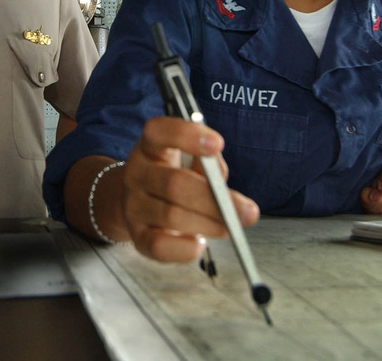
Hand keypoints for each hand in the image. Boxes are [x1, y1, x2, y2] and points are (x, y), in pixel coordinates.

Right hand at [121, 116, 259, 262]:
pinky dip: (184, 249)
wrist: (138, 201)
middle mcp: (137, 173)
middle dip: (215, 199)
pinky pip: (158, 246)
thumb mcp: (190, 160)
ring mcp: (133, 205)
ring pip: (171, 216)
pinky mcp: (136, 235)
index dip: (186, 136)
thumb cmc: (175, 175)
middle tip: (248, 212)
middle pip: (174, 183)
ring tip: (231, 227)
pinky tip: (199, 243)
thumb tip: (222, 185)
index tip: (218, 144)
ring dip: (209, 224)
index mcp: (150, 147)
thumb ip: (208, 164)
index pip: (158, 132)